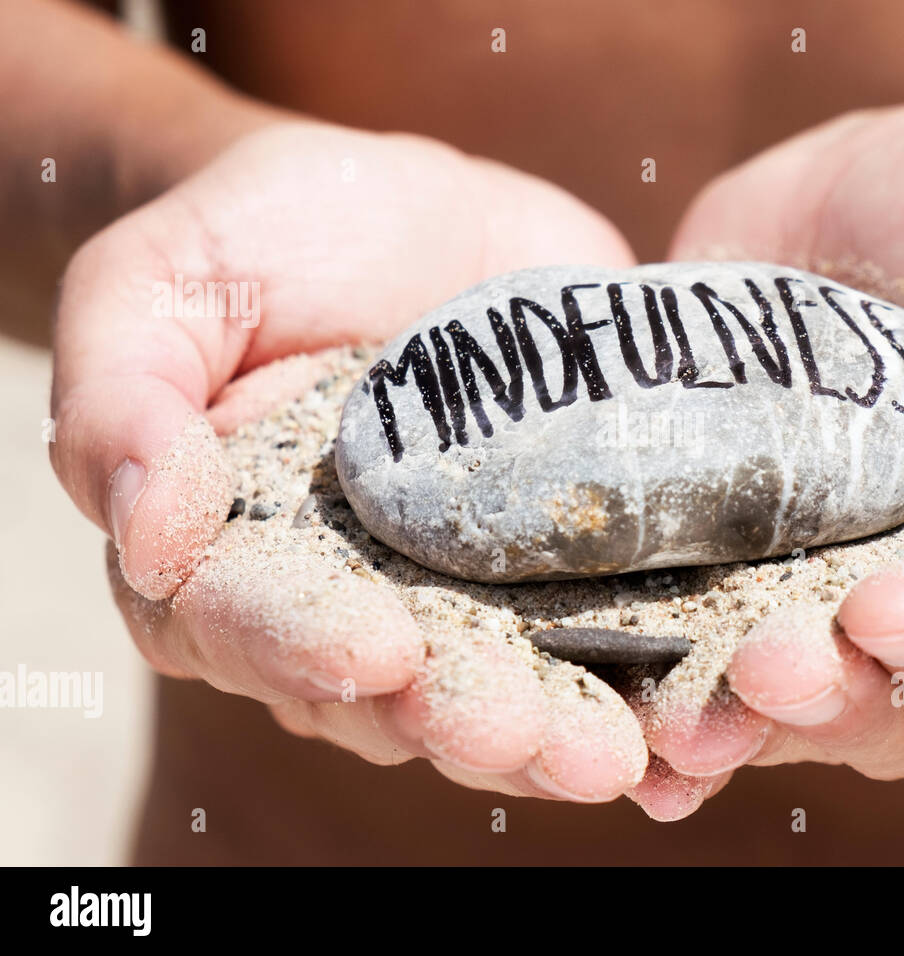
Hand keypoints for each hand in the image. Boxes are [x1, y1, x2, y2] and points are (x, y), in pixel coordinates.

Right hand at [52, 121, 650, 800]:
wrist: (405, 210)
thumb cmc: (260, 241)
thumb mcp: (161, 285)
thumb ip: (123, 395)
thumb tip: (141, 523)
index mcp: (238, 562)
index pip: (258, 625)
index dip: (308, 647)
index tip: (374, 652)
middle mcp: (357, 602)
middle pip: (400, 687)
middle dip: (463, 717)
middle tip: (525, 740)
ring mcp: (474, 590)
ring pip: (513, 681)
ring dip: (563, 729)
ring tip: (618, 753)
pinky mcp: (571, 556)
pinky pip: (610, 631)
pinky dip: (652, 683)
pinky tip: (697, 731)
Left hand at [630, 94, 903, 813]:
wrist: (884, 179)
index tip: (888, 611)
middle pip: (897, 707)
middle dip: (831, 696)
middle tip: (765, 670)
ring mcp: (816, 592)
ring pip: (788, 697)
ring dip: (734, 717)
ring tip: (681, 716)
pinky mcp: (720, 557)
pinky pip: (689, 640)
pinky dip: (655, 683)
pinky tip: (620, 704)